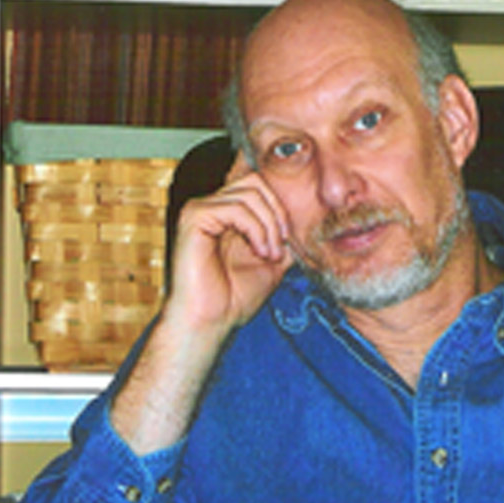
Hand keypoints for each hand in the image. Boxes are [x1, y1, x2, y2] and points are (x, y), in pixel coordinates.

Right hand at [163, 152, 293, 335]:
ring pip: (250, 192)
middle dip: (279, 210)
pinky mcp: (194, 217)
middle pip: (257, 179)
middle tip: (283, 243)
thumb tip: (309, 217)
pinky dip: (256, 229)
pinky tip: (260, 252)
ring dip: (270, 225)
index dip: (278, 194)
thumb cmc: (235, 298)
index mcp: (229, 213)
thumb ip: (285, 235)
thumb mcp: (274, 261)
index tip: (290, 230)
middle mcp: (213, 205)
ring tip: (271, 254)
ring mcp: (201, 209)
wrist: (212, 322)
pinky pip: (236, 207)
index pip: (255, 179)